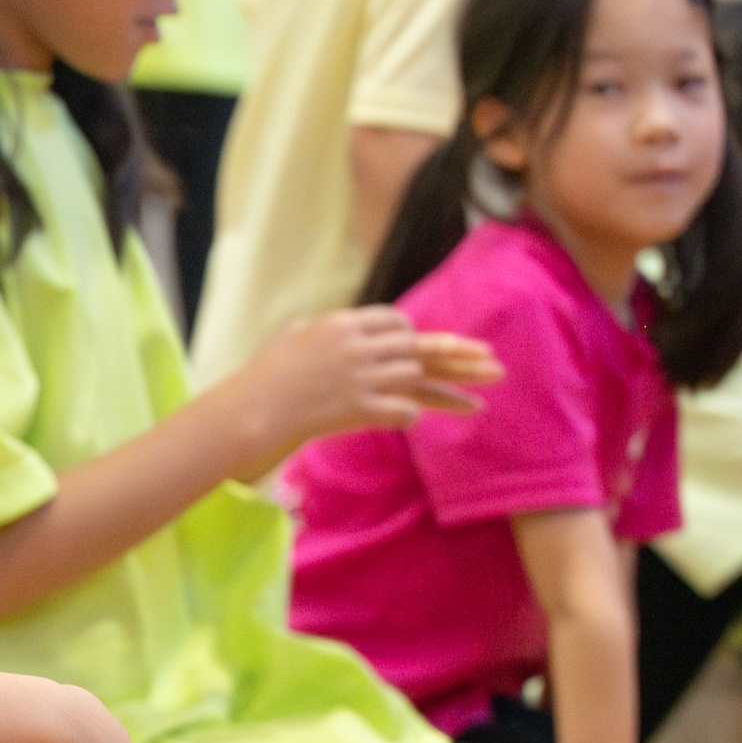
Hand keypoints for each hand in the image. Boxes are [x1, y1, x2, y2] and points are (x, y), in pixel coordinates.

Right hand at [239, 307, 500, 450]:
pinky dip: (412, 416)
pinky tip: (421, 421)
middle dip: (458, 356)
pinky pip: (403, 410)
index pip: (393, 321)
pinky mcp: (359, 408)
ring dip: (449, 394)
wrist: (249, 411)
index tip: (427, 345)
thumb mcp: (288, 338)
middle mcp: (357, 347)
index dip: (412, 333)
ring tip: (478, 406)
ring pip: (418, 378)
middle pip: (418, 346)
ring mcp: (360, 377)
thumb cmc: (262, 377)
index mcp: (341, 324)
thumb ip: (312, 328)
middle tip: (492, 362)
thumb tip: (315, 324)